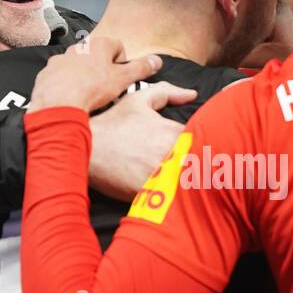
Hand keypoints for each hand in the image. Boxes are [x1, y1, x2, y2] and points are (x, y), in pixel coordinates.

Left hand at [27, 35, 160, 112]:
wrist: (59, 103)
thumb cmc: (92, 89)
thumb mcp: (123, 79)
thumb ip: (140, 68)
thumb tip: (156, 60)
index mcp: (98, 45)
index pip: (117, 46)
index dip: (122, 62)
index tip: (121, 77)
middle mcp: (78, 47)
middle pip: (96, 55)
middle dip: (102, 69)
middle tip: (106, 88)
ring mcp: (61, 59)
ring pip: (78, 65)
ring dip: (84, 76)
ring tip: (88, 94)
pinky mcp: (48, 73)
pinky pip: (61, 76)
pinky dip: (67, 84)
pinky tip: (71, 97)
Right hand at [88, 82, 196, 200]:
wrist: (85, 150)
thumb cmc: (112, 125)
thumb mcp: (138, 100)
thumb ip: (166, 92)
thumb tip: (192, 94)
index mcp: (174, 131)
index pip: (207, 141)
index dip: (206, 150)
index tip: (199, 155)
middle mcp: (173, 152)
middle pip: (203, 165)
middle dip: (202, 169)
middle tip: (195, 173)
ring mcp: (164, 174)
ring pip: (192, 183)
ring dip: (191, 184)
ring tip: (184, 185)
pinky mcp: (152, 193)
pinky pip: (174, 199)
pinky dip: (176, 199)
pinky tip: (171, 198)